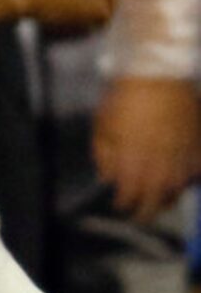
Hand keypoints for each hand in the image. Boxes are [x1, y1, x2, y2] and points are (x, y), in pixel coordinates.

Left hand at [92, 75, 200, 221]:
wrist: (159, 76)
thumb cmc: (125, 100)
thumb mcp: (102, 126)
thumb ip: (104, 157)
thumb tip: (107, 177)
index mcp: (133, 168)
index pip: (129, 199)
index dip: (123, 204)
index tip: (119, 205)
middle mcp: (160, 172)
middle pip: (155, 204)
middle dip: (146, 213)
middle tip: (141, 216)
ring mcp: (183, 162)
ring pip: (177, 191)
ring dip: (167, 197)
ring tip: (161, 199)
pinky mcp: (199, 150)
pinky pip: (196, 173)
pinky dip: (189, 178)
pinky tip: (183, 177)